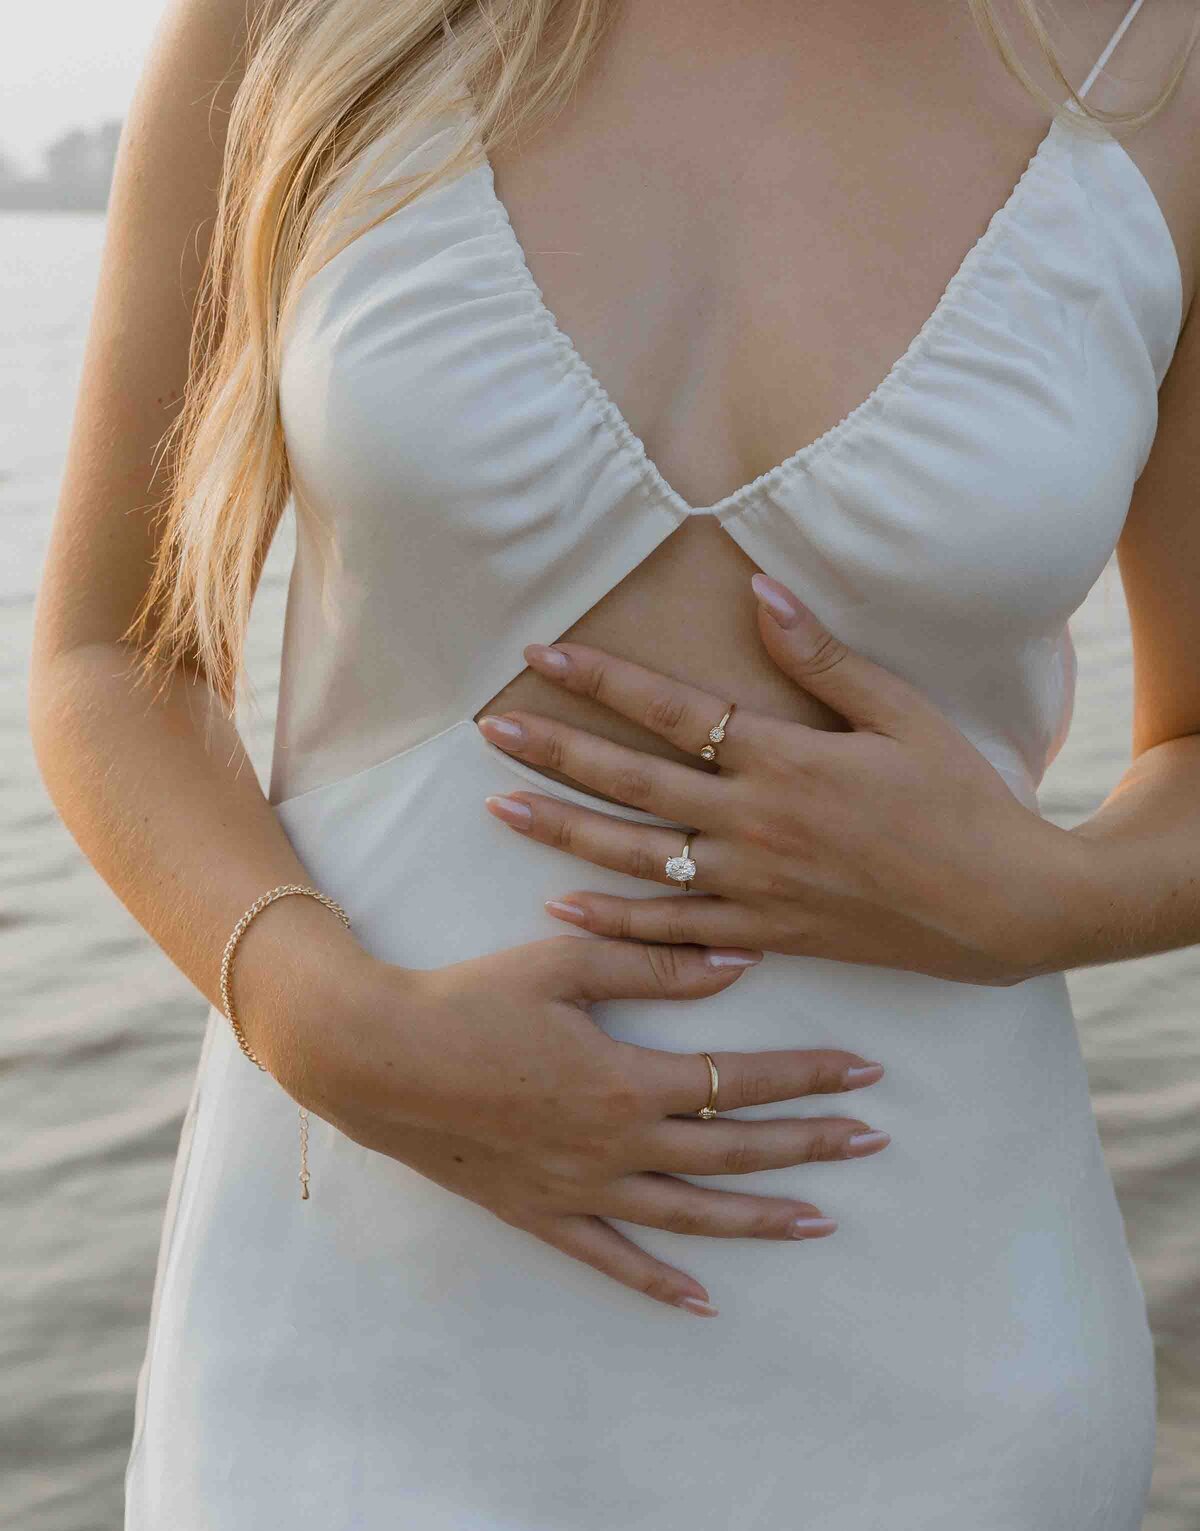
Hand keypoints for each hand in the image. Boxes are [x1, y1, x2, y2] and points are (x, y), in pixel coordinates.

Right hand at [295, 935, 889, 1316]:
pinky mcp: (541, 1215)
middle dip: (808, 1145)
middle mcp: (614, 1147)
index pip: (738, 1080)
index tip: (864, 1073)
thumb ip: (654, 964)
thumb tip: (739, 964)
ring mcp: (580, 1190)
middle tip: (871, 1141)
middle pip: (732, 1151)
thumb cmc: (467, 1000)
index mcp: (625, 1081)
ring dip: (759, 1218)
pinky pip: (611, 1260)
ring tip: (822, 1222)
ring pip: (689, 1214)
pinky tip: (704, 1303)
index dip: (807, 1075)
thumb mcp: (562, 964)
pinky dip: (659, 1284)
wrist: (374, 1058)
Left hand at [477, 573, 1087, 985]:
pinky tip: (563, 905)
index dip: (602, 681)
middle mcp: (755, 826)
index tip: (542, 656)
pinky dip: (616, 921)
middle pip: (633, 785)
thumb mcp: (901, 715)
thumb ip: (822, 659)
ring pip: (636, 859)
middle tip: (489, 732)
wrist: (1004, 906)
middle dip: (555, 753)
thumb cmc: (961, 800)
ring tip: (499, 810)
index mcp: (786, 762)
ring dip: (562, 832)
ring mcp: (755, 887)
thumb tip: (758, 590)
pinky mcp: (766, 934)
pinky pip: (674, 930)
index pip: (673, 711)